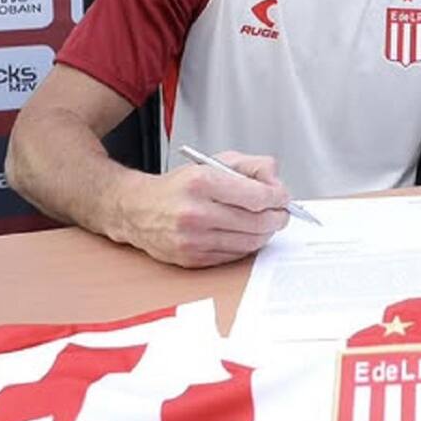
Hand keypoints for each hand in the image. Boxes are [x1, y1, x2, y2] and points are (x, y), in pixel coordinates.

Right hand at [116, 151, 289, 267]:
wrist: (137, 209)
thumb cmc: (179, 185)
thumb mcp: (215, 162)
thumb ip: (253, 167)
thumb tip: (277, 184)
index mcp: (202, 182)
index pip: (258, 196)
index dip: (279, 197)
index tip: (283, 197)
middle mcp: (195, 212)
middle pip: (258, 222)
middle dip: (278, 217)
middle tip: (281, 212)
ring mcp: (193, 239)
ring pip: (250, 242)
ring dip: (265, 233)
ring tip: (264, 222)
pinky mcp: (192, 259)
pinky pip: (235, 255)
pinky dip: (246, 245)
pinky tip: (244, 233)